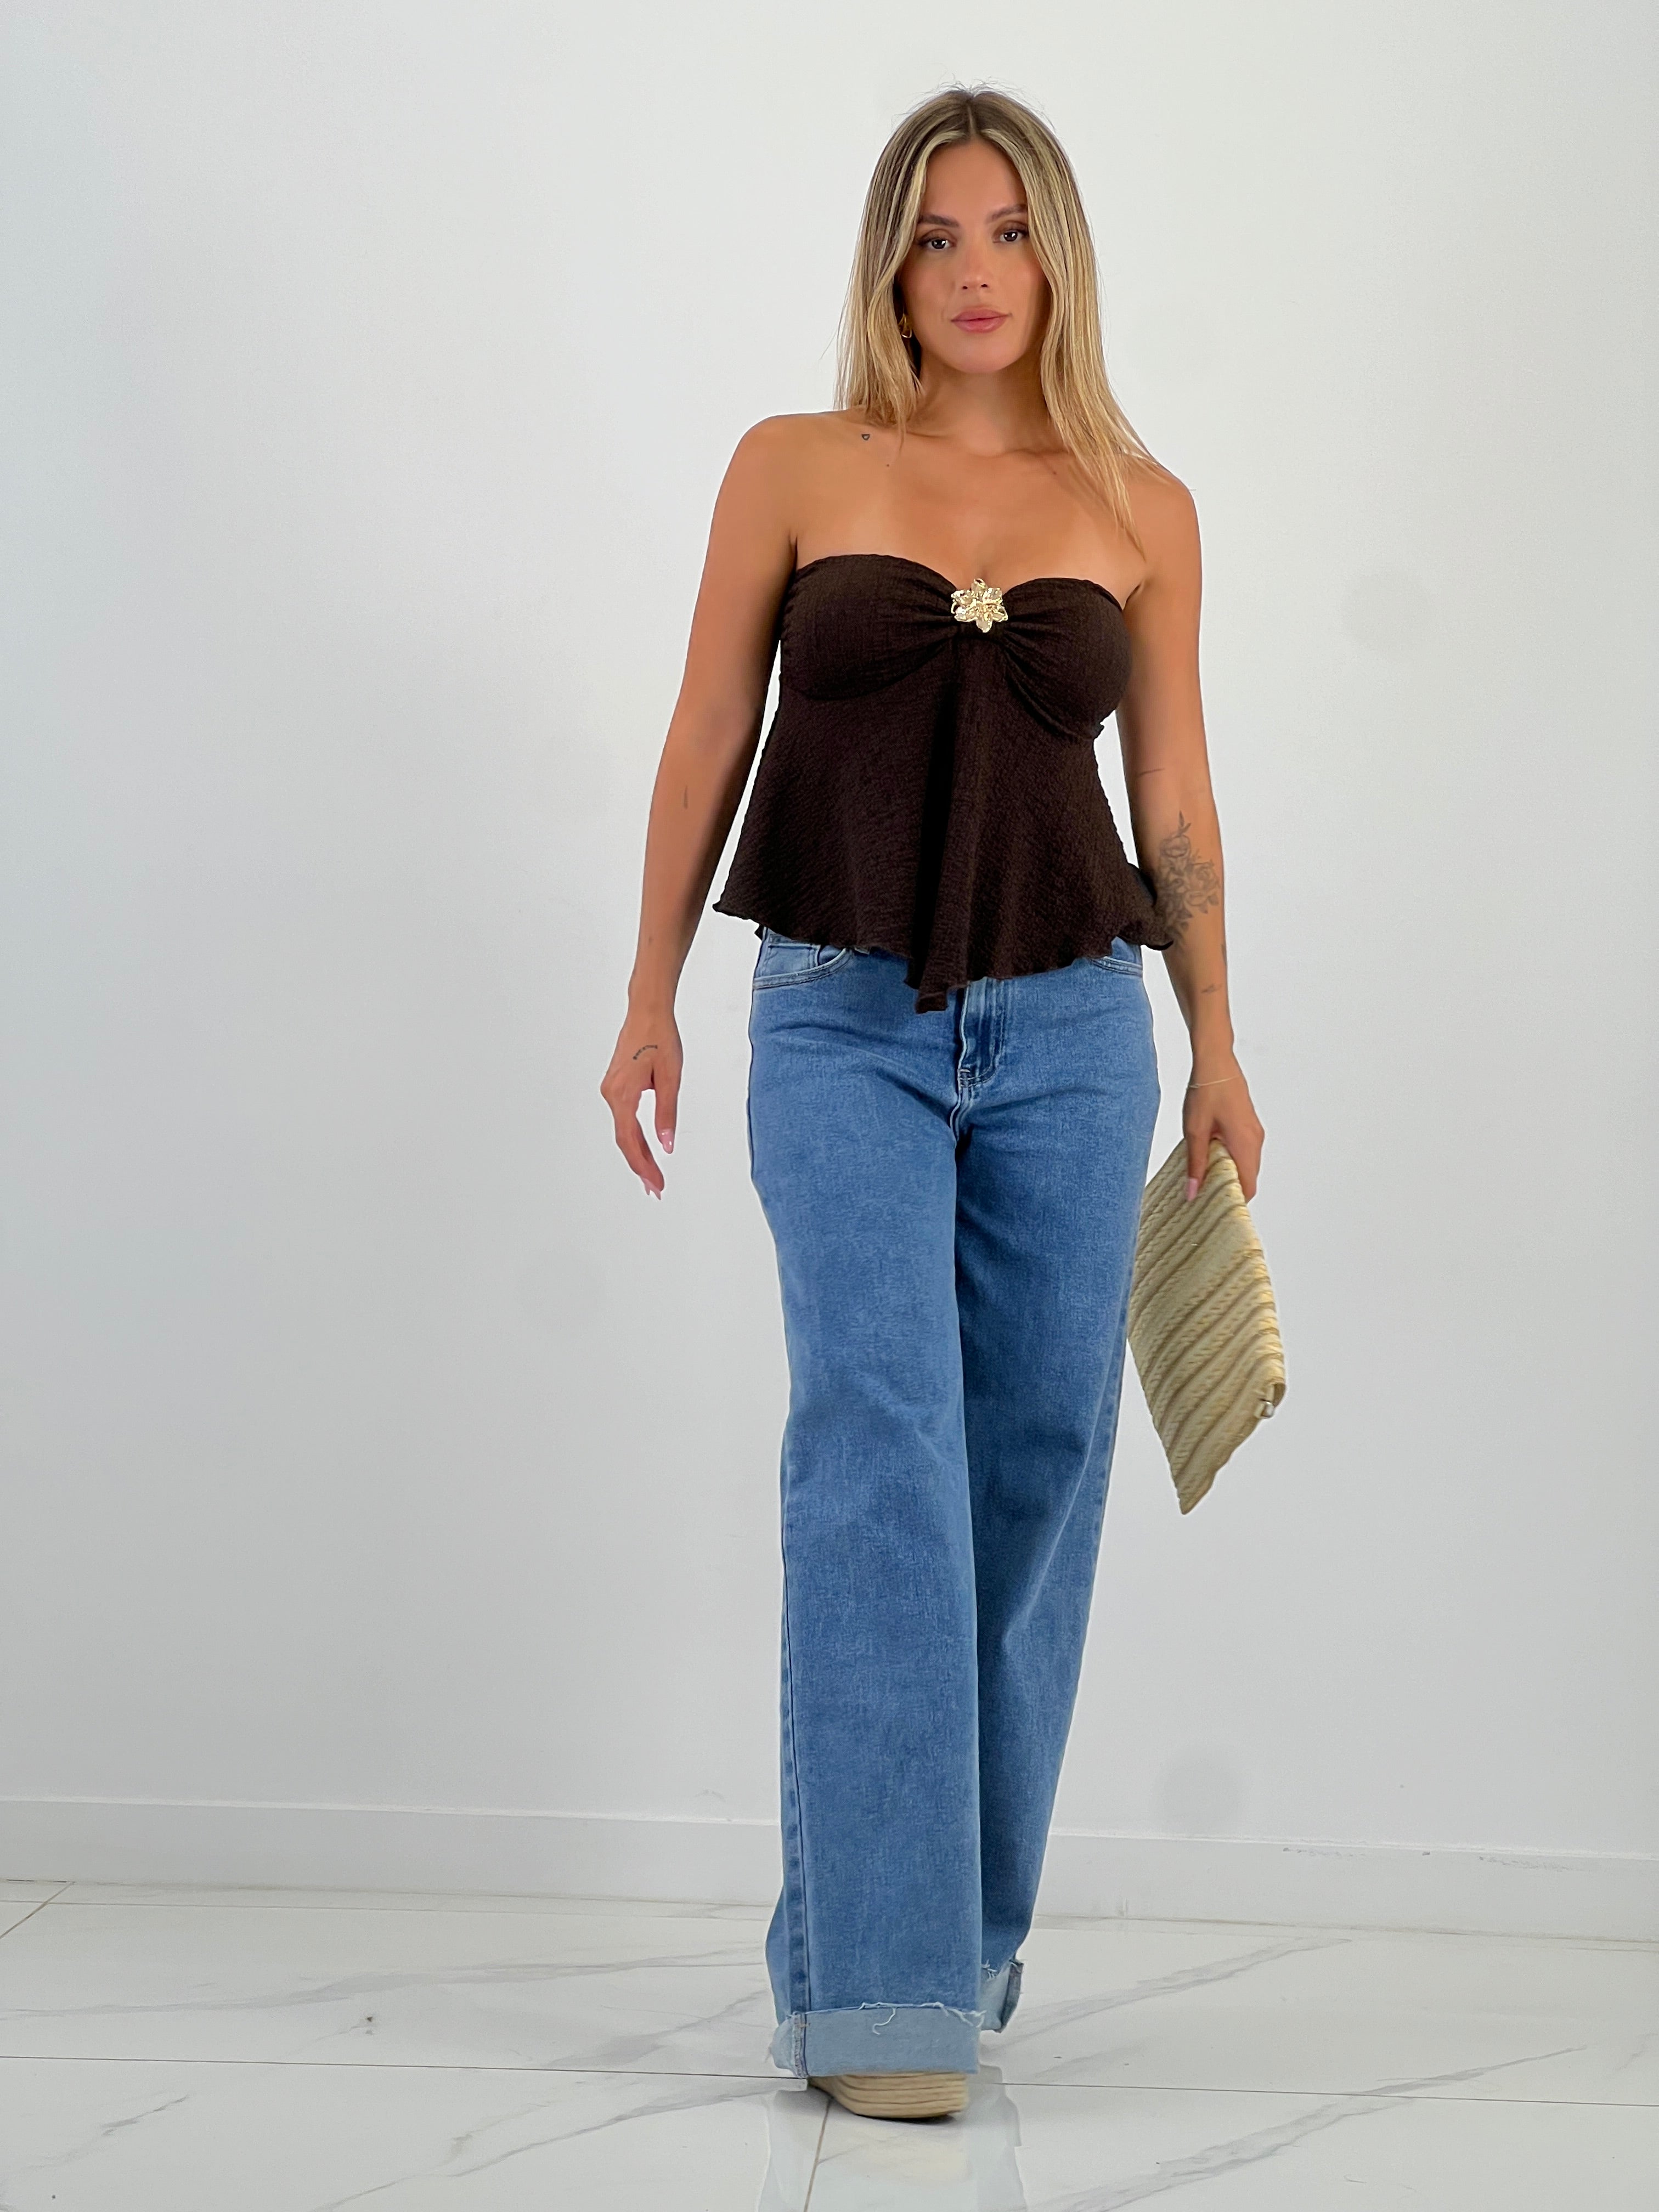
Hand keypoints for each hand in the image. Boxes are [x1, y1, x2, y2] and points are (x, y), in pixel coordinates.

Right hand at [600, 1004, 681, 1197]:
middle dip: (641, 1167)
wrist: (647, 1011)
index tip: (655, 1185)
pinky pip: (623, 1119)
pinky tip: (644, 1150)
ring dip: (638, 1155)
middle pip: (624, 1141)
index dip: (643, 1166)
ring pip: (623, 1131)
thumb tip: (667, 1144)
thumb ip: (667, 1113)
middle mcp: (611, 1094)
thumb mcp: (670, 1077)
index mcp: (622, 1094)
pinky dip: (634, 1138)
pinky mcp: (616, 1086)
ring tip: (652, 1176)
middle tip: (656, 1189)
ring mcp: (611, 1090)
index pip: (630, 1141)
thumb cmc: (660, 1037)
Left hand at [1183, 1052, 1263, 1202]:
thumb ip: (1196, 1164)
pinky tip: (1210, 1156)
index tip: (1215, 1210)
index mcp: (1245, 1145)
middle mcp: (1255, 1140)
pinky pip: (1245, 1151)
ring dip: (1229, 1173)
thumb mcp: (1194, 1132)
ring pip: (1246, 1164)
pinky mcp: (1249, 1125)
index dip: (1234, 1201)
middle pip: (1248, 1178)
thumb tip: (1193, 1193)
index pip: (1248, 1186)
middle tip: (1204, 1196)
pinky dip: (1231, 1160)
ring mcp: (1254, 1132)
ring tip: (1204, 1177)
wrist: (1215, 1062)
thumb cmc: (1205, 1092)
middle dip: (1229, 1189)